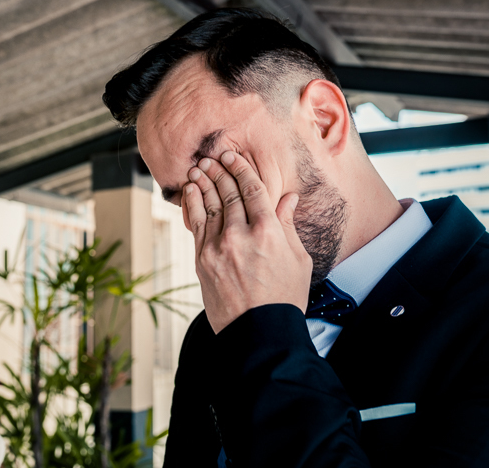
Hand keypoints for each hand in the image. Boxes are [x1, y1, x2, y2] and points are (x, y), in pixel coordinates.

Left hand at [184, 150, 312, 332]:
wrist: (258, 332)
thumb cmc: (284, 297)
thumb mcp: (297, 259)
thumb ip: (288, 225)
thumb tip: (288, 198)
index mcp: (269, 232)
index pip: (252, 189)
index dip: (241, 169)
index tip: (233, 156)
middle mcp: (242, 235)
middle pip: (229, 193)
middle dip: (220, 171)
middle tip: (213, 157)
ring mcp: (219, 247)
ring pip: (209, 205)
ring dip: (203, 183)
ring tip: (199, 167)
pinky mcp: (203, 260)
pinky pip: (196, 224)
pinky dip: (193, 204)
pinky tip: (190, 190)